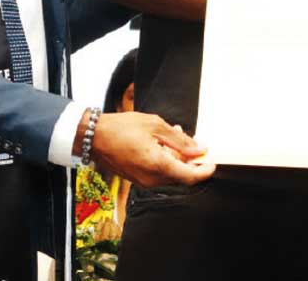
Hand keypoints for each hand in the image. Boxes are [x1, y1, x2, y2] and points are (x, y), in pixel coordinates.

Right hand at [89, 112, 214, 187]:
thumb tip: (200, 149)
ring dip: (178, 159)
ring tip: (174, 137)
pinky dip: (166, 161)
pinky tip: (162, 144)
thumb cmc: (123, 128)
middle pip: (181, 176)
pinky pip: (159, 174)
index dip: (205, 170)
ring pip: (171, 175)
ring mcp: (143, 181)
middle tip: (194, 142)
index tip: (213, 161)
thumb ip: (180, 140)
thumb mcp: (155, 126)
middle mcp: (152, 179)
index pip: (190, 177)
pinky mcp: (137, 179)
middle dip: (191, 162)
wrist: (94, 137)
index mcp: (158, 165)